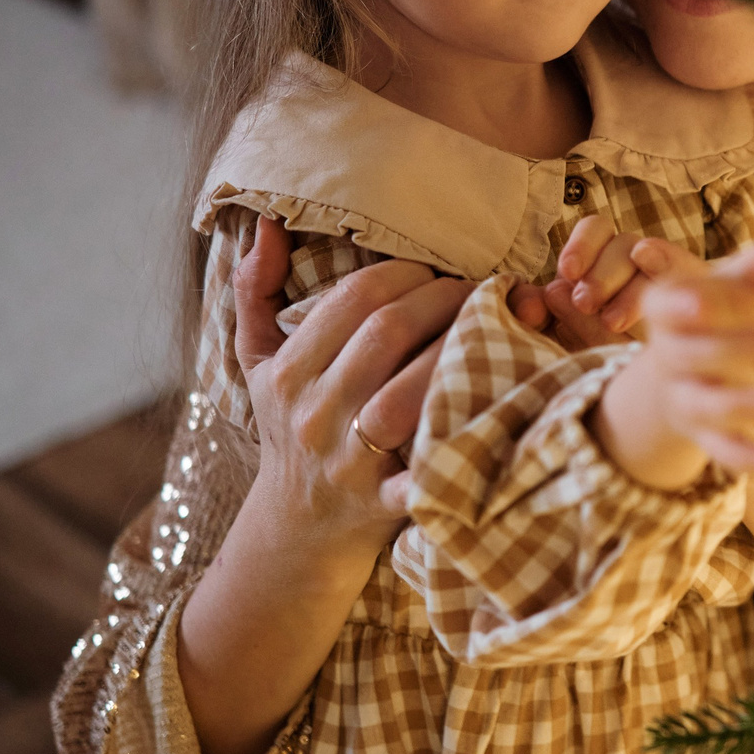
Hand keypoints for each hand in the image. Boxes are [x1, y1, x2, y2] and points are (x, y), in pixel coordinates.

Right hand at [232, 216, 469, 555]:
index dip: (409, 272)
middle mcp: (314, 413)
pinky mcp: (385, 503)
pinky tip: (496, 407)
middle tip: (482, 292)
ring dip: (463, 352)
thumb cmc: (288, 427)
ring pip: (411, 392)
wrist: (297, 529)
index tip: (439, 272)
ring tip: (496, 331)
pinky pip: (427, 469)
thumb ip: (256, 291)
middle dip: (446, 299)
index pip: (355, 297)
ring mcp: (349, 460)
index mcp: (287, 373)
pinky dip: (459, 442)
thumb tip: (266, 223)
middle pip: (389, 332)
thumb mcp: (257, 363)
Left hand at [507, 221, 705, 348]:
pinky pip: (686, 269)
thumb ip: (538, 314)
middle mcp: (638, 265)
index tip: (569, 272)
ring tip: (612, 322)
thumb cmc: (598, 356)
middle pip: (624, 244)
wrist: (649, 392)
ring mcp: (669, 280)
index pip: (598, 230)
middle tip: (586, 302)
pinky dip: (668, 264)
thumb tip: (526, 306)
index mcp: (604, 262)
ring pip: (652, 261)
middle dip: (601, 271)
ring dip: (628, 286)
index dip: (583, 245)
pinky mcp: (696, 292)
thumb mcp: (560, 336)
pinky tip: (653, 284)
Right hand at [593, 219, 753, 490]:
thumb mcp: (746, 279)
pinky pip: (729, 453)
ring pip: (713, 406)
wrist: (690, 372)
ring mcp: (686, 400)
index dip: (681, 305)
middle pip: (696, 354)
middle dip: (742, 346)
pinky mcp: (706, 439)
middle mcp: (671, 356)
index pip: (664, 304)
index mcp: (672, 307)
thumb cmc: (727, 308)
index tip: (703, 299)